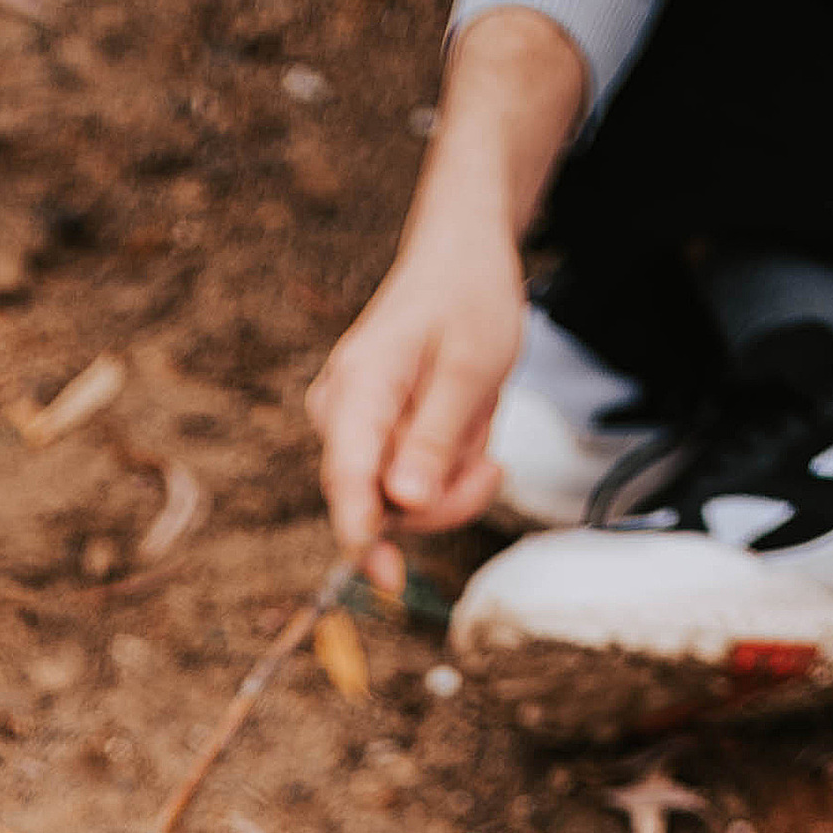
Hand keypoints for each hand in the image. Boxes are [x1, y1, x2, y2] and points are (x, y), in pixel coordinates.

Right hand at [307, 218, 529, 585]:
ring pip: (394, 502)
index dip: (362, 531)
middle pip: (377, 502)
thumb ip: (435, 439)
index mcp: (359, 387)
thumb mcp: (471, 367)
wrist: (459, 258)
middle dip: (442, 500)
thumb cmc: (468, 300)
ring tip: (480, 430)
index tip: (386, 575)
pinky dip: (442, 472)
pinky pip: (403, 486)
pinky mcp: (367, 437)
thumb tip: (404, 505)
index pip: (347, 475)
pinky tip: (464, 433)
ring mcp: (349, 427)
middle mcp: (338, 412)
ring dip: (448, 484)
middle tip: (493, 468)